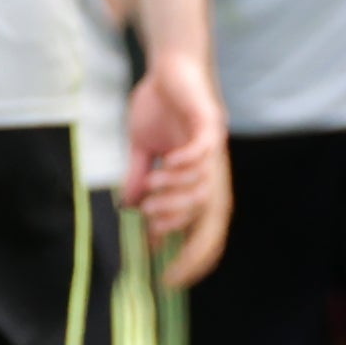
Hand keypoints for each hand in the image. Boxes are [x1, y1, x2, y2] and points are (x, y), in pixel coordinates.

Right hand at [125, 51, 231, 287]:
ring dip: (174, 194)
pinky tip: (167, 163)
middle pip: (213, 216)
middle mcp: (212, 168)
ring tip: (151, 187)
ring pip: (203, 188)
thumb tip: (132, 209)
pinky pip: (204, 152)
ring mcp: (213, 147)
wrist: (168, 64)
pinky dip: (186, 163)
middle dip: (192, 239)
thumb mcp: (142, 148)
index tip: (171, 280)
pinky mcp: (209, 121)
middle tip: (155, 234)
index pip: (205, 227)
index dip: (193, 256)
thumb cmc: (159, 104)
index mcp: (199, 178)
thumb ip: (140, 178)